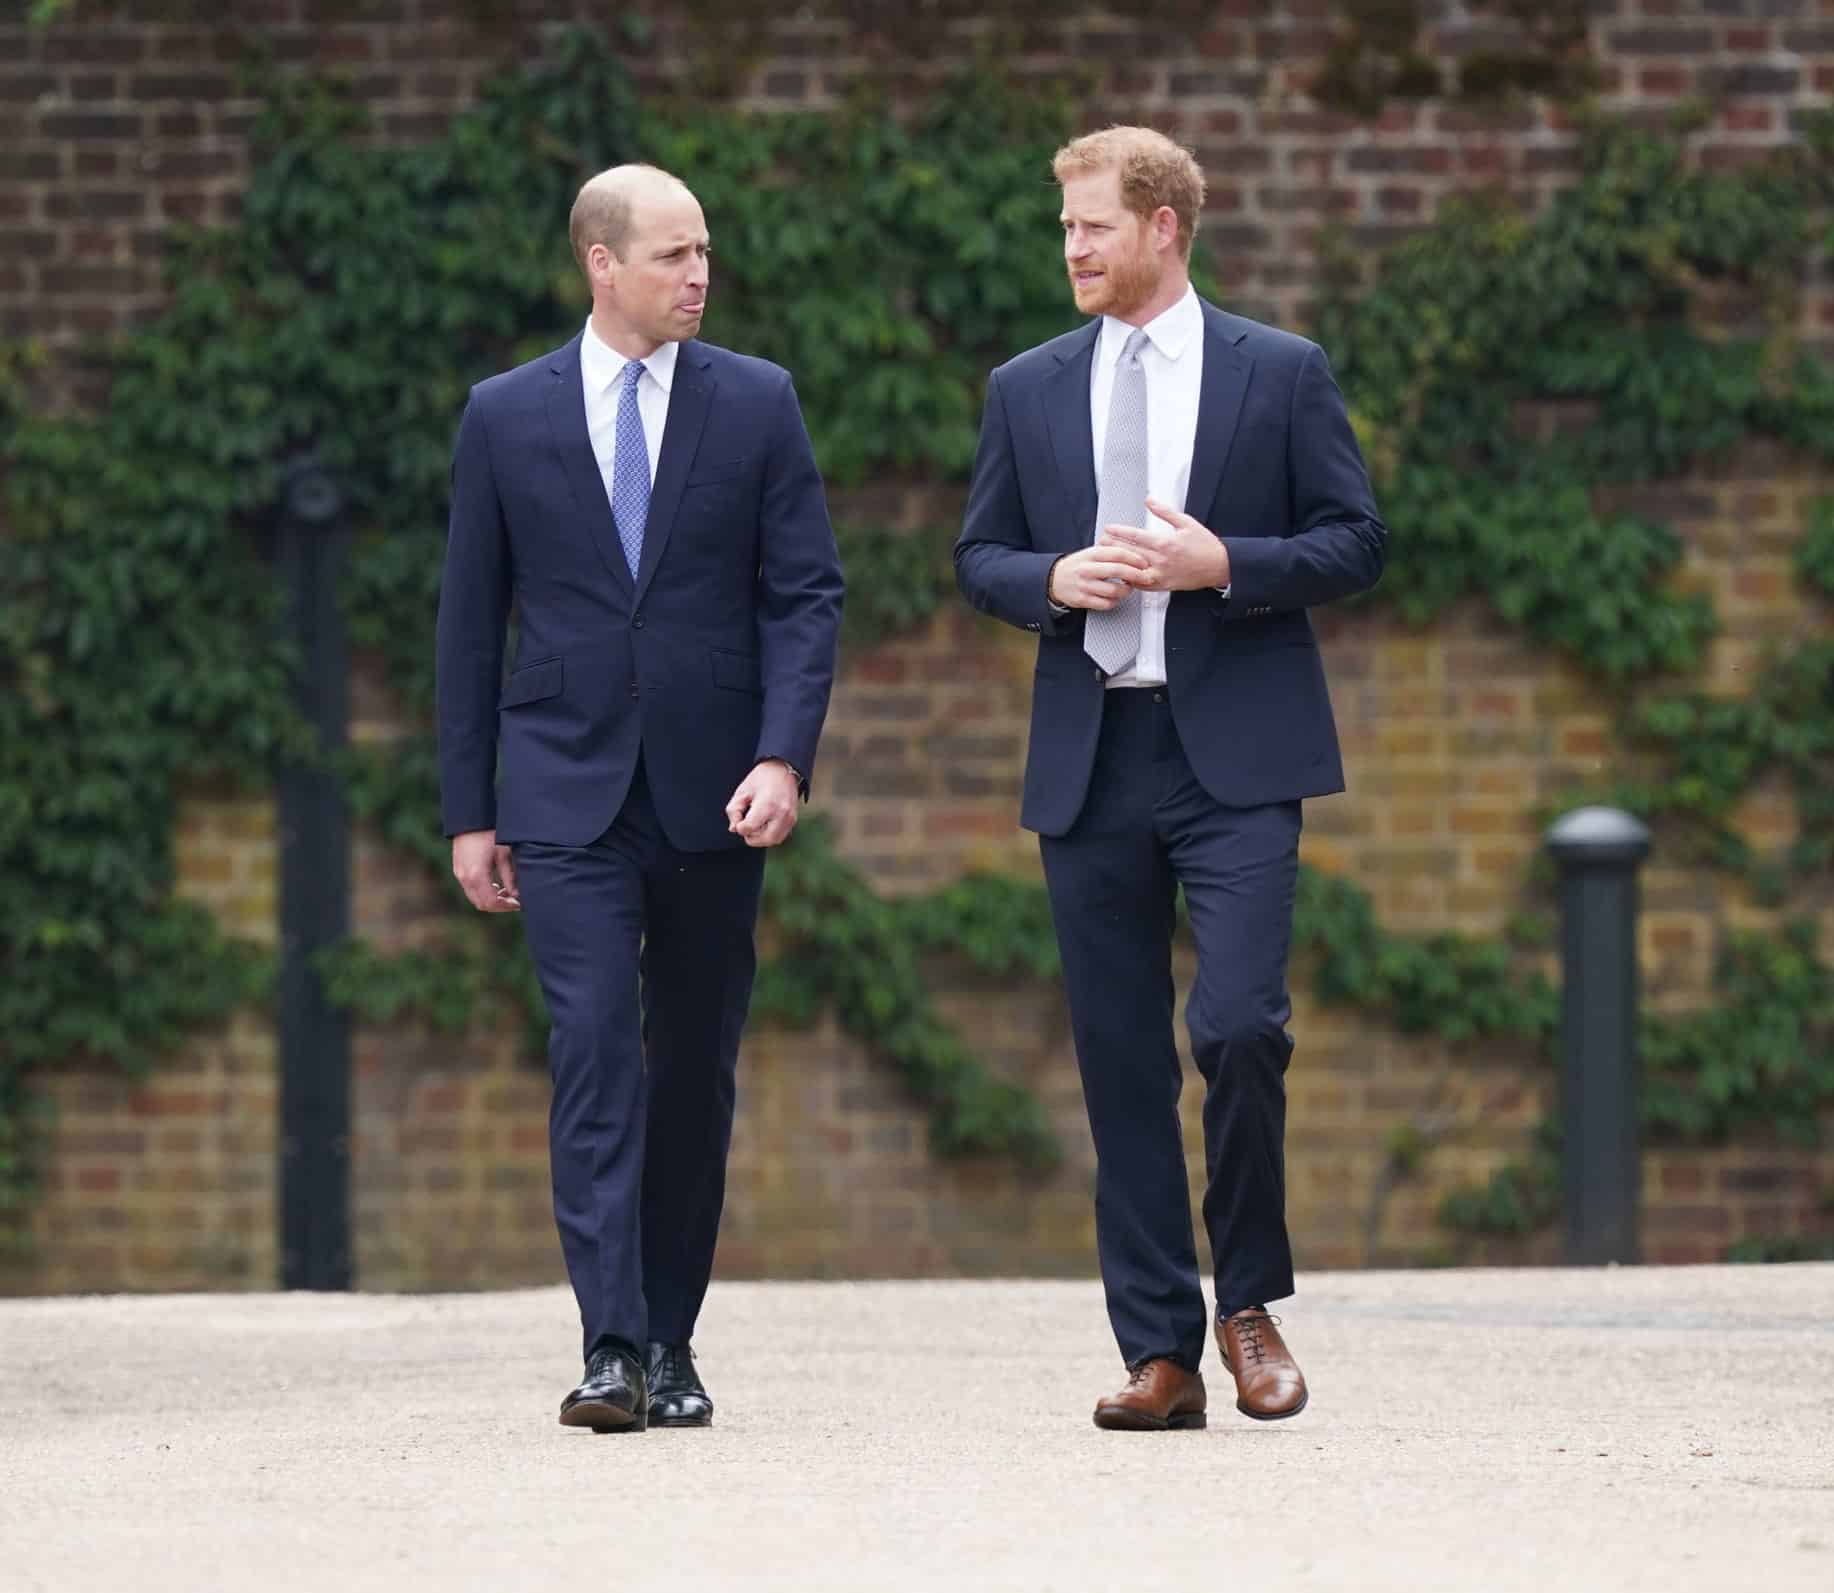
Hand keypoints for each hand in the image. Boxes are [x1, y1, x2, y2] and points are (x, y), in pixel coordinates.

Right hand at [452, 829, 518, 911]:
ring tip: (506, 892)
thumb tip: (517, 894)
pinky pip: (470, 890)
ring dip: (491, 900)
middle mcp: (465, 878)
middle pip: (482, 904)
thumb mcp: (503, 854)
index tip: (519, 903)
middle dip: (499, 906)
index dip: (506, 906)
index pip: (491, 902)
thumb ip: (510, 877)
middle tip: (514, 901)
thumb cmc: (489, 833)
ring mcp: (459, 874)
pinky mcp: (457, 870)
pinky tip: (495, 884)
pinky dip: (483, 892)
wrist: (470, 819)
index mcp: (477, 875)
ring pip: (475, 898)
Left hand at [725, 760, 800, 847]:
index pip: (749, 828)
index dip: (740, 827)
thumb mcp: (742, 791)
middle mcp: (781, 813)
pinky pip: (781, 836)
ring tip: (756, 826)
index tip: (739, 820)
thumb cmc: (761, 778)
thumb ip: (734, 811)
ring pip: (774, 840)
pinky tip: (764, 825)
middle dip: (751, 838)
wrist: (782, 769)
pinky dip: (770, 835)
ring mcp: (790, 818)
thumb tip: (734, 829)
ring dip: (762, 838)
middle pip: (764, 839)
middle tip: (747, 828)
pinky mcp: (793, 820)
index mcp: (767, 804)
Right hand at [1047, 543, 1150, 609]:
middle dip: (1136, 575)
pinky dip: (1115, 601)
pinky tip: (1116, 597)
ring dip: (1126, 590)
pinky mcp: (1083, 600)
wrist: (1055, 580)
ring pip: (1114, 590)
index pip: (1117, 554)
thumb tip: (1135, 552)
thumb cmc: (1077, 566)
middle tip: (1146, 577)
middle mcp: (1087, 569)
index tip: (1144, 563)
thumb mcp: (1090, 553)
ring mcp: (1085, 585)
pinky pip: (1106, 604)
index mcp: (1091, 554)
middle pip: (1118, 571)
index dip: (1134, 558)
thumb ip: (1110, 551)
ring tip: (1128, 588)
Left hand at [1098, 497, 1229, 589]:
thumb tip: (1149, 500)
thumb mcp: (1186, 522)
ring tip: (1106, 557)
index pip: (1136, 536)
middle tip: (1101, 541)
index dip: (1119, 531)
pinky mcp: (1164, 585)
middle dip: (1113, 546)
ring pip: (1133, 570)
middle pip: (1130, 553)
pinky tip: (1121, 574)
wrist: (1220, 566)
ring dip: (1118, 563)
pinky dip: (1130, 580)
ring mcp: (1162, 575)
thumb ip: (1165, 512)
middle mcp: (1161, 561)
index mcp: (1166, 543)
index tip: (1108, 528)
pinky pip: (1142, 585)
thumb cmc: (1205, 545)